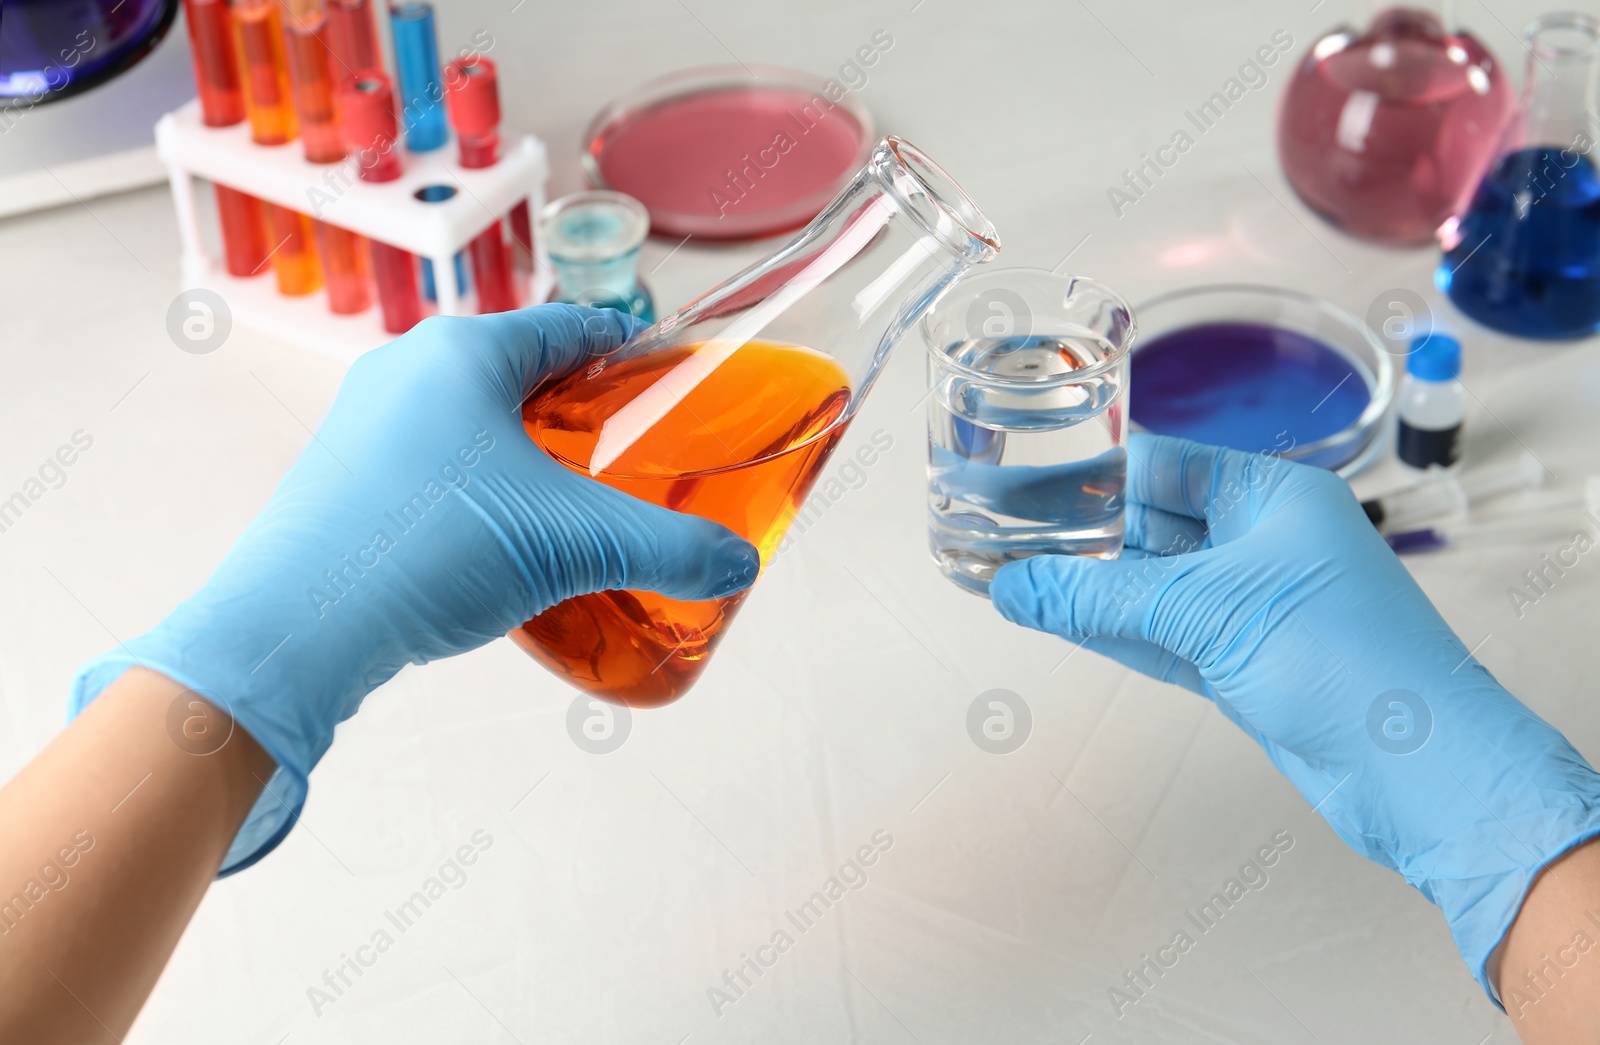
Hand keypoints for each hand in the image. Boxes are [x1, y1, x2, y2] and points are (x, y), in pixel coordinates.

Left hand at [69, 306, 759, 872]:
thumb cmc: (428, 550)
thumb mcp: (573, 543)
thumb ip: (668, 549)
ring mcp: (363, 422)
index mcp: (464, 353)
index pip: (566, 326)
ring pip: (467, 419)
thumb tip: (738, 564)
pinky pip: (427, 461)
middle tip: (628, 449)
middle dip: (576, 408)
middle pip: (516, 371)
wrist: (297, 628)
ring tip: (570, 500)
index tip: (658, 367)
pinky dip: (474, 484)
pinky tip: (499, 538)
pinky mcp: (338, 476)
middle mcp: (406, 369)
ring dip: (522, 450)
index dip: (623, 346)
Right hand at [990, 433, 1599, 999]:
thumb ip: (1100, 598)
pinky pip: (1157, 635)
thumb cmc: (1343, 660)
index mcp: (1271, 495)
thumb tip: (1009, 586)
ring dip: (1081, 587)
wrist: (1422, 772)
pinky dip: (1106, 630)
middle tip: (992, 532)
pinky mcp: (1239, 664)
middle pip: (1147, 524)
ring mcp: (1249, 606)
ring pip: (1146, 585)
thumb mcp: (1208, 610)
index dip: (1088, 471)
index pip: (1160, 464)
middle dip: (1075, 532)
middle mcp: (1260, 541)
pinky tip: (1049, 619)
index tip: (1018, 475)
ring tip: (1003, 577)